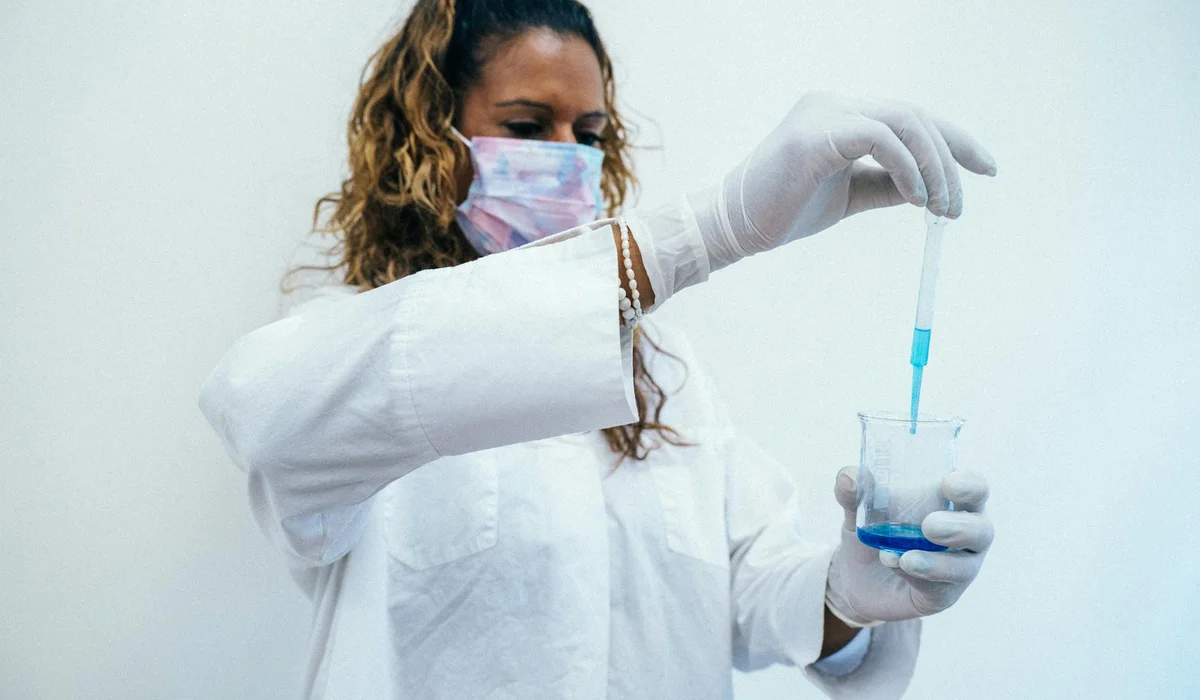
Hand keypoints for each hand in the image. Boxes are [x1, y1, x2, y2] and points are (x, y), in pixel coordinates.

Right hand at [690, 91, 997, 271]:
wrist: (734, 226)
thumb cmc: (784, 210)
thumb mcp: (849, 195)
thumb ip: (886, 184)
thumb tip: (928, 189)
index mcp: (842, 114)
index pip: (912, 118)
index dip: (954, 142)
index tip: (985, 171)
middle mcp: (835, 103)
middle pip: (916, 116)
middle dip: (951, 159)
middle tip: (958, 207)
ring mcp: (825, 113)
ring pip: (905, 123)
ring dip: (934, 168)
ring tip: (941, 207)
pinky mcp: (816, 134)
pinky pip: (880, 139)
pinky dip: (907, 168)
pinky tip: (915, 198)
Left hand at [824, 466, 993, 624]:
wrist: (857, 578)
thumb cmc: (874, 531)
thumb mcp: (858, 510)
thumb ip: (854, 492)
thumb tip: (848, 476)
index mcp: (952, 501)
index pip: (975, 488)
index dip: (970, 485)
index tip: (949, 484)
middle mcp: (965, 533)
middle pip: (981, 529)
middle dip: (960, 527)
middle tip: (929, 526)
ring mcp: (960, 566)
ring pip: (964, 566)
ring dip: (937, 562)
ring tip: (905, 557)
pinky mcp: (945, 594)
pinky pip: (940, 588)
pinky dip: (918, 576)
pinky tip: (895, 564)